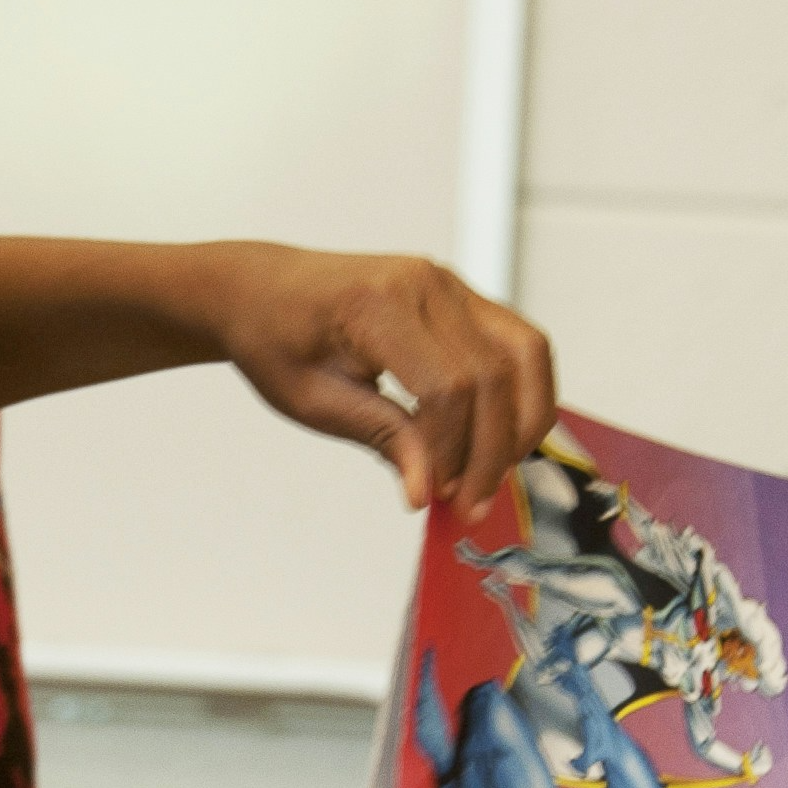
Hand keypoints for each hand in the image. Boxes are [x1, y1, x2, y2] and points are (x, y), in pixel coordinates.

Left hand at [201, 245, 554, 511]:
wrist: (261, 289)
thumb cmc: (276, 337)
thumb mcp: (314, 401)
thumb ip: (380, 436)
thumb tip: (426, 489)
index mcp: (377, 305)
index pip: (446, 386)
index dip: (450, 449)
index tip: (434, 493)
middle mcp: (426, 285)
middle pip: (494, 373)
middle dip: (492, 449)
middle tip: (471, 502)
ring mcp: (450, 285)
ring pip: (525, 353)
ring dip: (524, 421)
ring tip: (493, 473)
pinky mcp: (462, 298)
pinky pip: (517, 344)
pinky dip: (519, 394)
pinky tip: (496, 438)